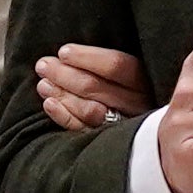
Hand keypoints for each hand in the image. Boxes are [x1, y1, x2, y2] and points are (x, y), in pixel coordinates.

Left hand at [32, 43, 153, 130]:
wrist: (149, 136)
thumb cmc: (129, 89)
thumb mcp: (131, 73)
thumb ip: (110, 62)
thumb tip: (70, 51)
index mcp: (146, 80)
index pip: (116, 65)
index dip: (87, 57)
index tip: (63, 52)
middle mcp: (138, 103)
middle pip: (97, 86)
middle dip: (65, 74)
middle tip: (43, 65)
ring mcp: (125, 125)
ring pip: (90, 109)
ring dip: (62, 94)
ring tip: (43, 84)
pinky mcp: (111, 142)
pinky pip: (85, 130)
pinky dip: (64, 116)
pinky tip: (49, 104)